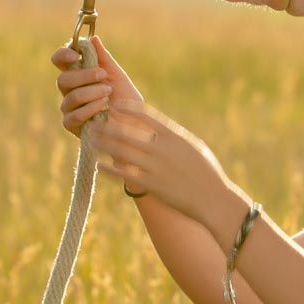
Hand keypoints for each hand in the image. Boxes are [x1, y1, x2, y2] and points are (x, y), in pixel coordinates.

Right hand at [50, 34, 143, 136]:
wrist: (133, 126)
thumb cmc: (125, 100)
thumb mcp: (118, 76)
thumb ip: (104, 59)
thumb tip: (93, 38)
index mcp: (78, 74)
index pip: (60, 60)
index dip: (63, 54)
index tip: (76, 54)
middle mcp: (70, 90)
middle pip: (63, 79)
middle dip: (84, 75)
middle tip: (103, 75)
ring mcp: (69, 108)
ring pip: (71, 96)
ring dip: (92, 92)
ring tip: (108, 93)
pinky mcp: (71, 125)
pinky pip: (74, 115)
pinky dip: (90, 108)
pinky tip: (103, 107)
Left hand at [86, 101, 231, 223]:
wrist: (213, 198)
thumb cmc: (205, 171)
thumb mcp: (192, 146)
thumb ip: (172, 136)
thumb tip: (157, 128)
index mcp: (173, 136)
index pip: (145, 116)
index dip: (126, 109)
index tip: (113, 105)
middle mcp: (162, 148)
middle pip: (127, 133)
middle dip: (107, 127)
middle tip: (93, 123)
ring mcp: (156, 167)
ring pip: (122, 152)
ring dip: (104, 145)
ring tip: (90, 141)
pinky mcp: (152, 185)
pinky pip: (125, 175)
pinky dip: (110, 170)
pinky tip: (99, 166)